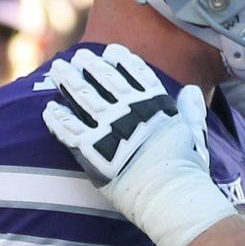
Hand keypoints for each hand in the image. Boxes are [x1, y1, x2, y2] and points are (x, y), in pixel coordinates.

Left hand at [44, 44, 234, 245]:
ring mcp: (109, 127)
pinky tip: (49, 109)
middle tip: (78, 56)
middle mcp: (130, 110)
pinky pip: (68, 128)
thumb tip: (191, 91)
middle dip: (90, 65)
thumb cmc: (186, 169)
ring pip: (83, 96)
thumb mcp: (195, 133)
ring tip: (58, 70)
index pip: (136, 73)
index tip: (110, 51)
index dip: (121, 59)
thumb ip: (191, 110)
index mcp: (155, 104)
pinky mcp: (92, 149)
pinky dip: (58, 117)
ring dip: (69, 81)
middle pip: (104, 79)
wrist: (170, 195)